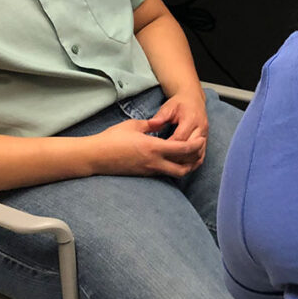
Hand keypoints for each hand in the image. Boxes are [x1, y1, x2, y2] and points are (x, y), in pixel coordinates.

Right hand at [92, 118, 206, 177]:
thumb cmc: (112, 138)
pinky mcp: (144, 174)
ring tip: (190, 157)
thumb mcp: (133, 125)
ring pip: (175, 173)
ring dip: (186, 167)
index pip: (183, 149)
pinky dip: (173, 168)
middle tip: (199, 151)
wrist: (95, 156)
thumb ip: (151, 125)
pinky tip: (174, 160)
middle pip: (184, 168)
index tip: (202, 138)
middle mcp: (154, 162)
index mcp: (153, 148)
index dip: (196, 145)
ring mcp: (149, 171)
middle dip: (195, 161)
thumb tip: (160, 124)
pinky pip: (164, 173)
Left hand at [145, 90, 208, 168]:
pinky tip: (182, 166)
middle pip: (190, 149)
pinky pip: (201, 156)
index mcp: (191, 119)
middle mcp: (201, 128)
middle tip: (162, 162)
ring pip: (197, 155)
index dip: (169, 146)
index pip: (180, 138)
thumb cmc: (179, 104)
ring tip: (171, 167)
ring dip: (185, 162)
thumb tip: (151, 124)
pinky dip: (192, 162)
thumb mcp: (168, 107)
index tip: (157, 151)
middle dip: (176, 157)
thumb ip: (160, 116)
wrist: (193, 100)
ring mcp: (205, 135)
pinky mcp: (206, 140)